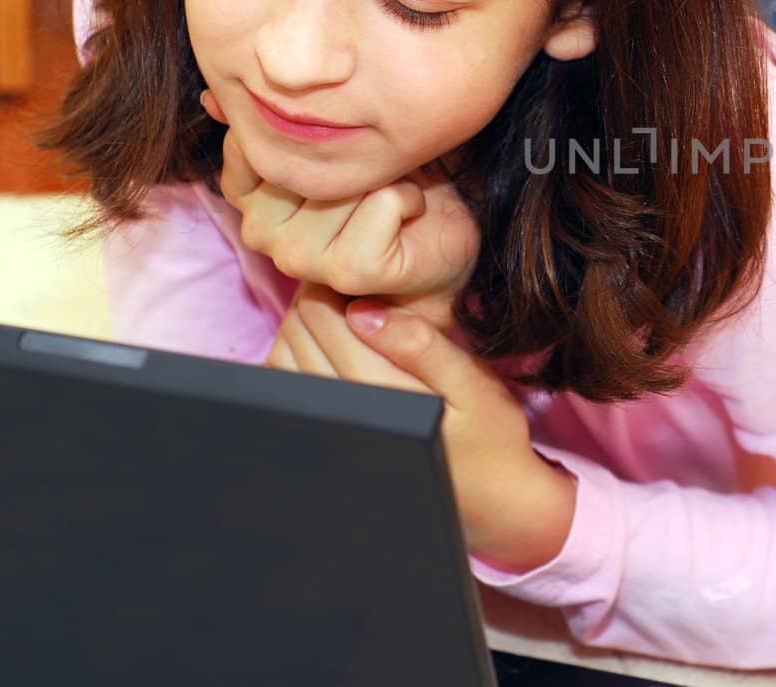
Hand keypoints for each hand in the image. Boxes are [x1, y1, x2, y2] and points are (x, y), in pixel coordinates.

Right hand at [202, 90, 479, 326]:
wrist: (440, 236)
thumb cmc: (386, 179)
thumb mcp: (331, 134)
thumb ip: (277, 113)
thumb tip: (213, 94)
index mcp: (249, 195)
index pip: (251, 138)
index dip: (309, 126)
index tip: (338, 143)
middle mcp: (259, 231)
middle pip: (303, 153)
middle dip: (350, 148)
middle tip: (373, 170)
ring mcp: (298, 257)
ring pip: (344, 177)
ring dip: (384, 174)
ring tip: (391, 191)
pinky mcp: (348, 271)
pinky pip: (385, 201)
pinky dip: (409, 196)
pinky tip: (411, 211)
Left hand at [269, 281, 574, 572]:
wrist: (492, 500)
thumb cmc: (491, 437)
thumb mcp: (476, 386)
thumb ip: (424, 347)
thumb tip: (368, 309)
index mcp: (383, 396)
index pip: (327, 320)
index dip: (334, 285)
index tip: (357, 275)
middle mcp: (347, 417)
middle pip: (298, 336)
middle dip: (315, 301)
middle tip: (347, 287)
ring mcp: (333, 433)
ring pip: (283, 362)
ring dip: (301, 329)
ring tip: (338, 316)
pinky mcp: (331, 441)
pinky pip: (289, 392)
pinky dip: (293, 361)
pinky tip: (327, 352)